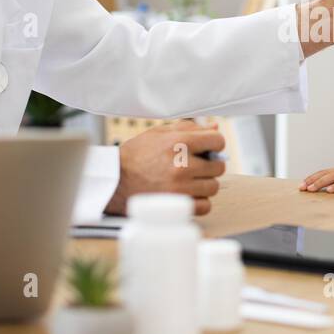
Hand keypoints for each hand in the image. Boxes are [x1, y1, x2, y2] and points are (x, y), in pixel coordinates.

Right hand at [104, 119, 226, 216]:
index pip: (218, 141)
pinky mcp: (177, 206)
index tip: (206, 149)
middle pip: (218, 166)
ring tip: (187, 181)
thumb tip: (215, 126)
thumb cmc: (135, 155)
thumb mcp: (159, 133)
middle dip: (208, 165)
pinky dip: (199, 202)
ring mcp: (181, 187)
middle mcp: (182, 165)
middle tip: (193, 166)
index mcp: (179, 142)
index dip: (214, 144)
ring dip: (204, 185)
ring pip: (213, 187)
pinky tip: (186, 195)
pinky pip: (205, 206)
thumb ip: (189, 127)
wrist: (114, 180)